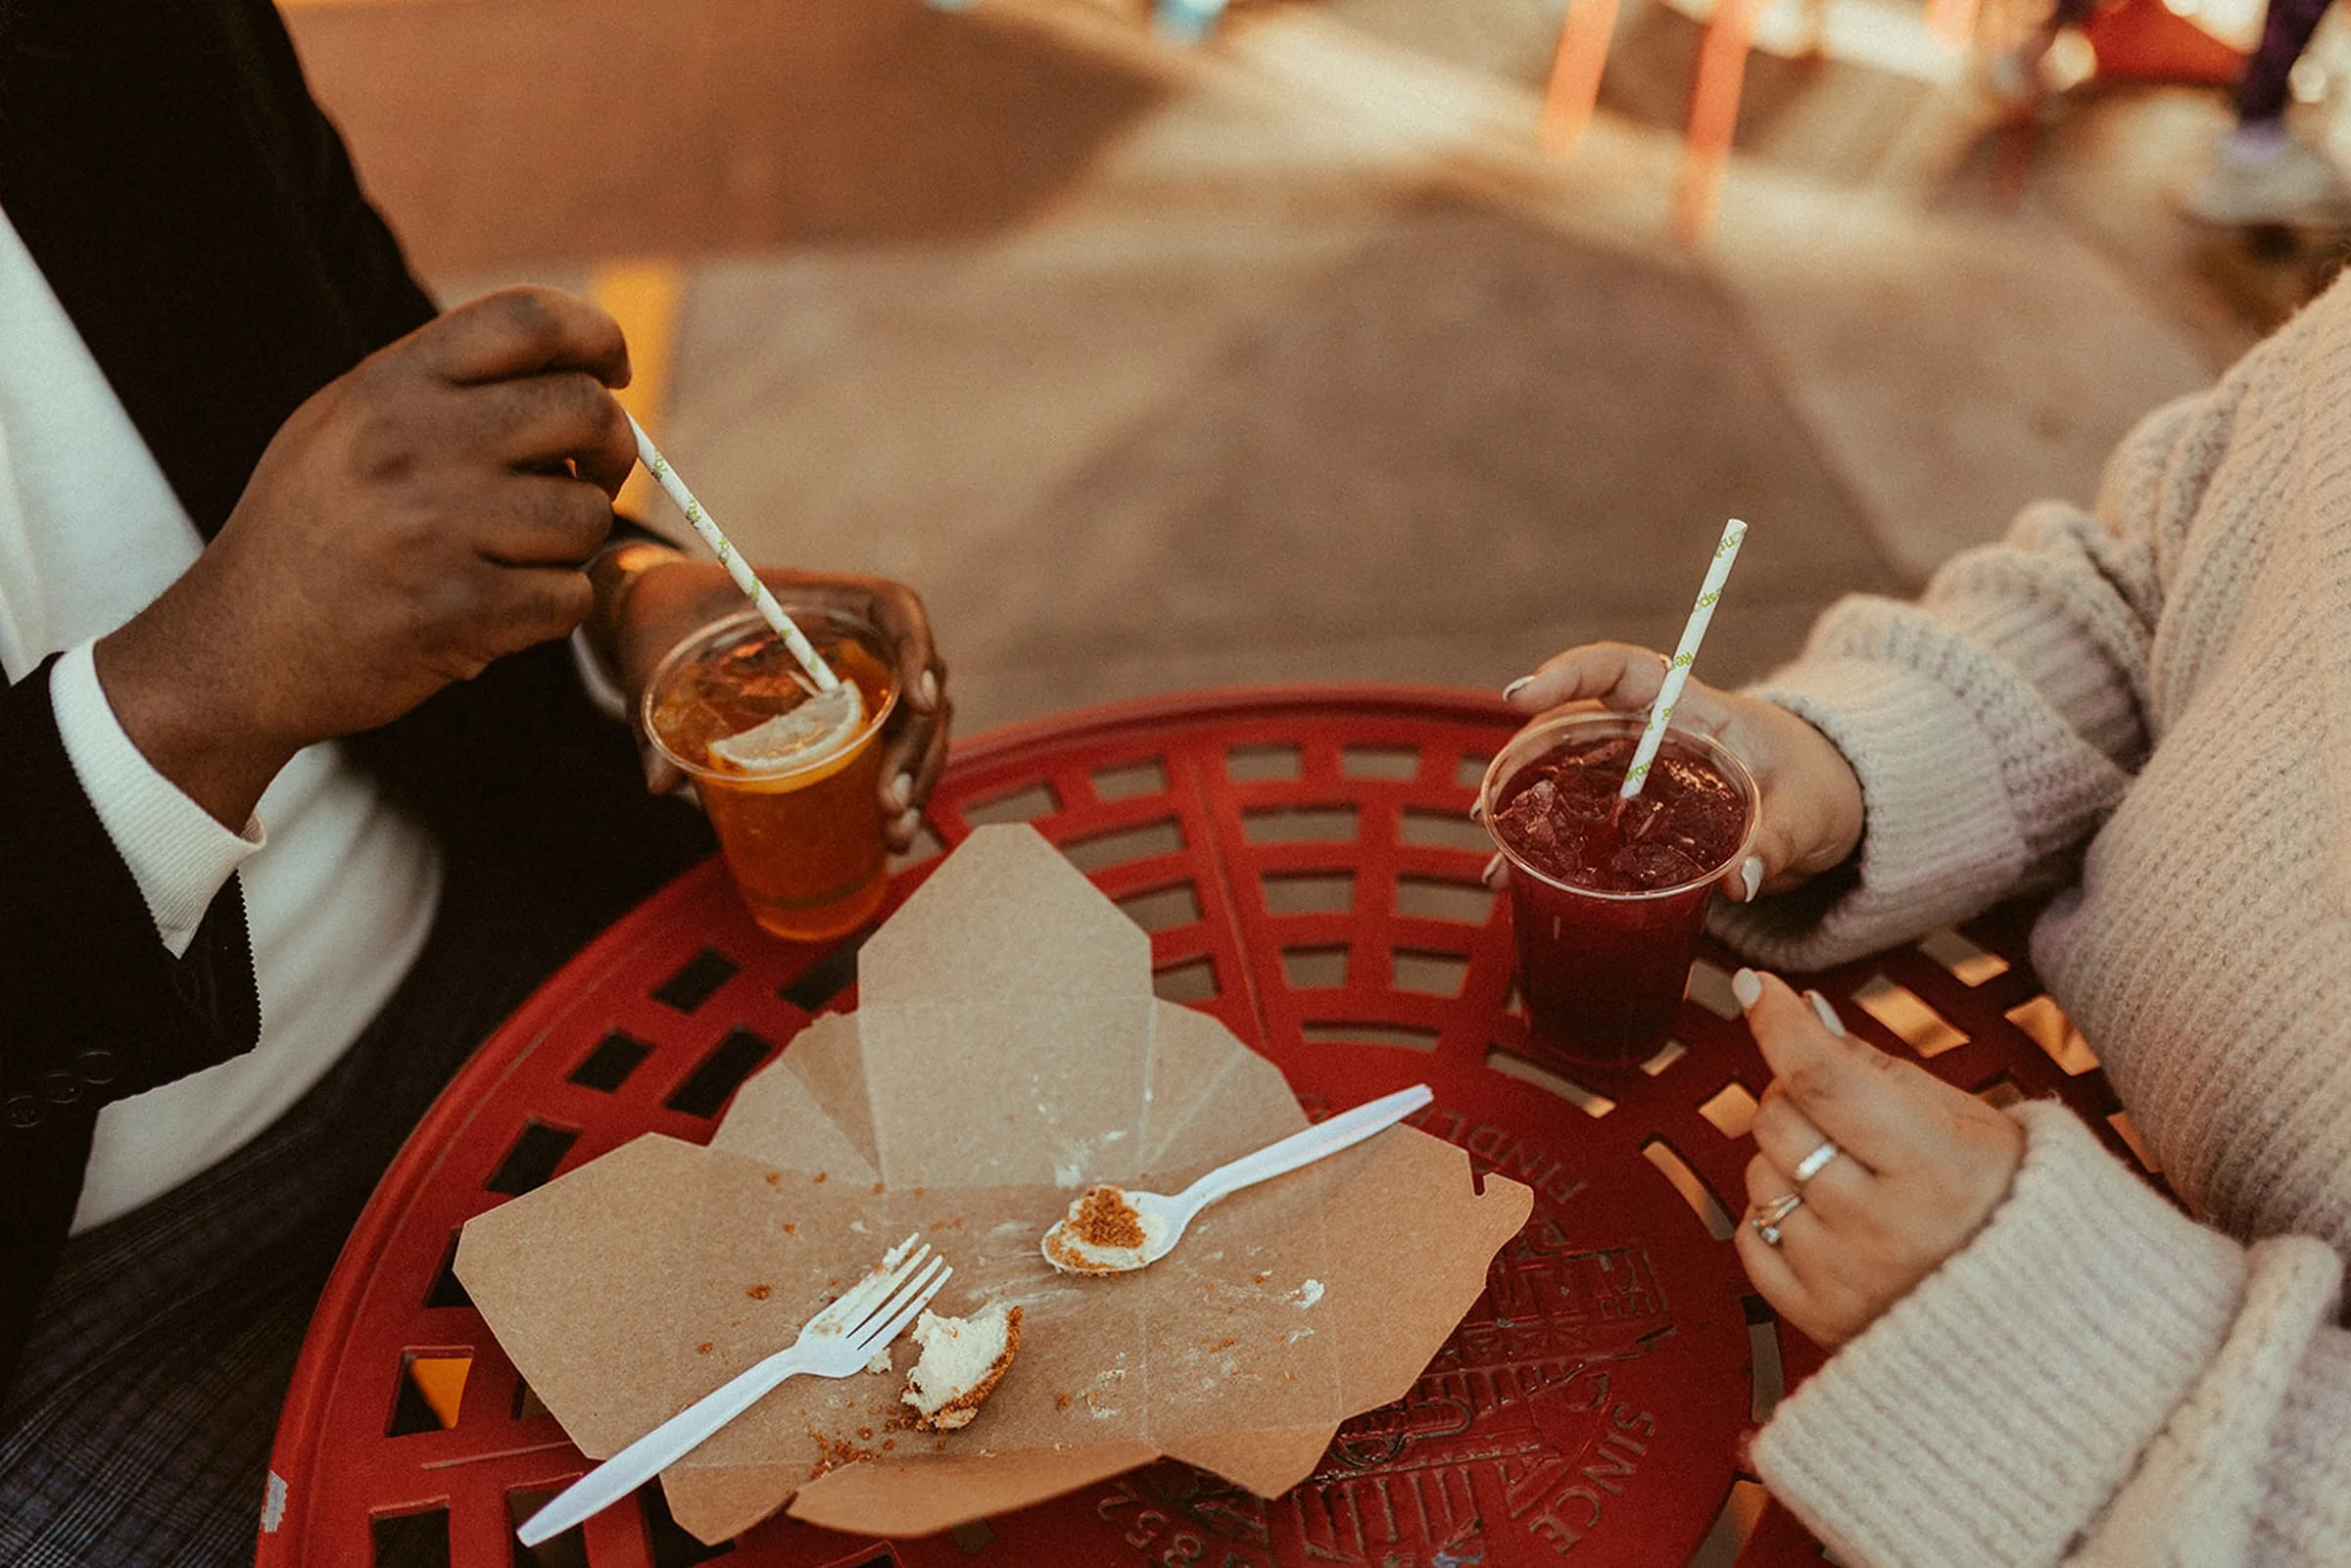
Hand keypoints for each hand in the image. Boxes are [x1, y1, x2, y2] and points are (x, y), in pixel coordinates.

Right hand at [97, 287, 635, 826]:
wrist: (240, 648)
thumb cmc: (313, 532)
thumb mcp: (349, 424)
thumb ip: (449, 387)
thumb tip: (585, 372)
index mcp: (390, 385)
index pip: (528, 318)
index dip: (596, 337)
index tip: (612, 371)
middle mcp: (413, 443)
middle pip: (585, 411)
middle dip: (614, 447)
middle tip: (592, 475)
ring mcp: (435, 527)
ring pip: (588, 515)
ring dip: (575, 541)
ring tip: (521, 553)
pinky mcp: (457, 609)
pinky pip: (569, 597)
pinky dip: (554, 608)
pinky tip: (503, 608)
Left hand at [611, 561, 949, 851]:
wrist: (660, 616)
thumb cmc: (665, 622)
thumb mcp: (655, 657)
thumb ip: (658, 713)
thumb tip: (664, 782)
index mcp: (820, 601)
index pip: (894, 609)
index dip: (918, 649)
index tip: (920, 702)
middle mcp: (853, 637)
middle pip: (920, 682)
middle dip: (917, 748)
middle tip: (890, 805)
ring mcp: (859, 676)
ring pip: (917, 723)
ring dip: (918, 778)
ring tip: (896, 835)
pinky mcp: (851, 713)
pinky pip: (894, 745)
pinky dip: (901, 787)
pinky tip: (889, 835)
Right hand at [1496, 642, 1864, 902]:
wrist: (1830, 804)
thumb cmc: (1820, 788)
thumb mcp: (1809, 812)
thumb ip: (1777, 841)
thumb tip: (1740, 881)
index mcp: (1695, 710)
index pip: (1623, 669)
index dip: (1568, 673)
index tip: (1519, 696)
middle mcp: (1653, 735)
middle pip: (1571, 729)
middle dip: (1521, 764)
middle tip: (1487, 810)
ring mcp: (1638, 776)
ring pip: (1563, 781)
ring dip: (1522, 817)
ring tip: (1494, 863)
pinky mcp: (1636, 818)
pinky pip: (1582, 825)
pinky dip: (1546, 853)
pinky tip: (1518, 886)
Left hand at [1730, 968, 2024, 1347]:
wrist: (2038, 1319)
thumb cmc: (2007, 1204)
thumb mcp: (1968, 1123)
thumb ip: (1879, 1069)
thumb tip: (1806, 1013)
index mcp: (1937, 1168)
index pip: (1826, 1081)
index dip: (1780, 1024)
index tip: (1756, 987)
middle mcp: (1887, 1228)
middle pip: (1780, 1122)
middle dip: (1792, 1096)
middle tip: (1836, 1107)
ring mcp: (1847, 1278)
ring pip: (1758, 1176)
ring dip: (1787, 1161)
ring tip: (1850, 1178)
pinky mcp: (1818, 1319)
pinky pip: (1750, 1236)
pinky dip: (1774, 1218)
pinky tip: (1827, 1221)